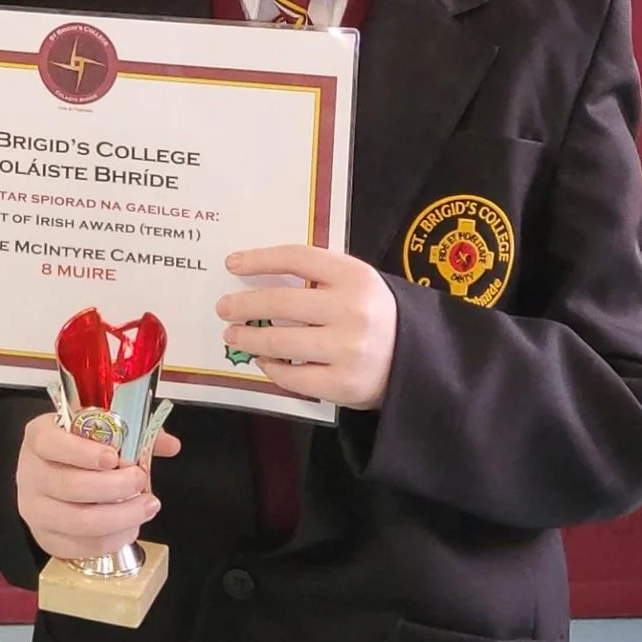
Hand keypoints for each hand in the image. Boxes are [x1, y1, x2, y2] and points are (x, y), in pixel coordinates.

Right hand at [16, 409, 183, 561]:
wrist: (51, 472)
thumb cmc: (78, 446)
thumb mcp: (98, 427)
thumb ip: (134, 431)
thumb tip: (171, 445)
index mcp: (39, 437)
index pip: (52, 444)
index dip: (83, 452)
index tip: (114, 457)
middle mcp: (30, 474)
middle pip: (70, 486)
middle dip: (114, 486)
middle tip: (140, 480)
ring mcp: (35, 509)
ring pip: (77, 521)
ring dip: (120, 516)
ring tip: (146, 506)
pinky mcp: (45, 537)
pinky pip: (80, 547)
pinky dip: (111, 540)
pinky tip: (130, 527)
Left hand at [218, 244, 397, 410]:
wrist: (418, 361)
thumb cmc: (375, 316)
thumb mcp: (357, 284)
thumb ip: (319, 276)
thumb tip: (258, 276)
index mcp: (355, 276)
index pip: (297, 257)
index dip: (260, 259)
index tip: (232, 263)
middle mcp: (352, 310)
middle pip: (280, 301)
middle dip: (244, 304)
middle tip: (224, 307)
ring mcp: (347, 349)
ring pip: (280, 341)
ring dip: (249, 338)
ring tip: (233, 335)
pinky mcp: (343, 384)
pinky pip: (293, 376)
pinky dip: (272, 369)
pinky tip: (264, 362)